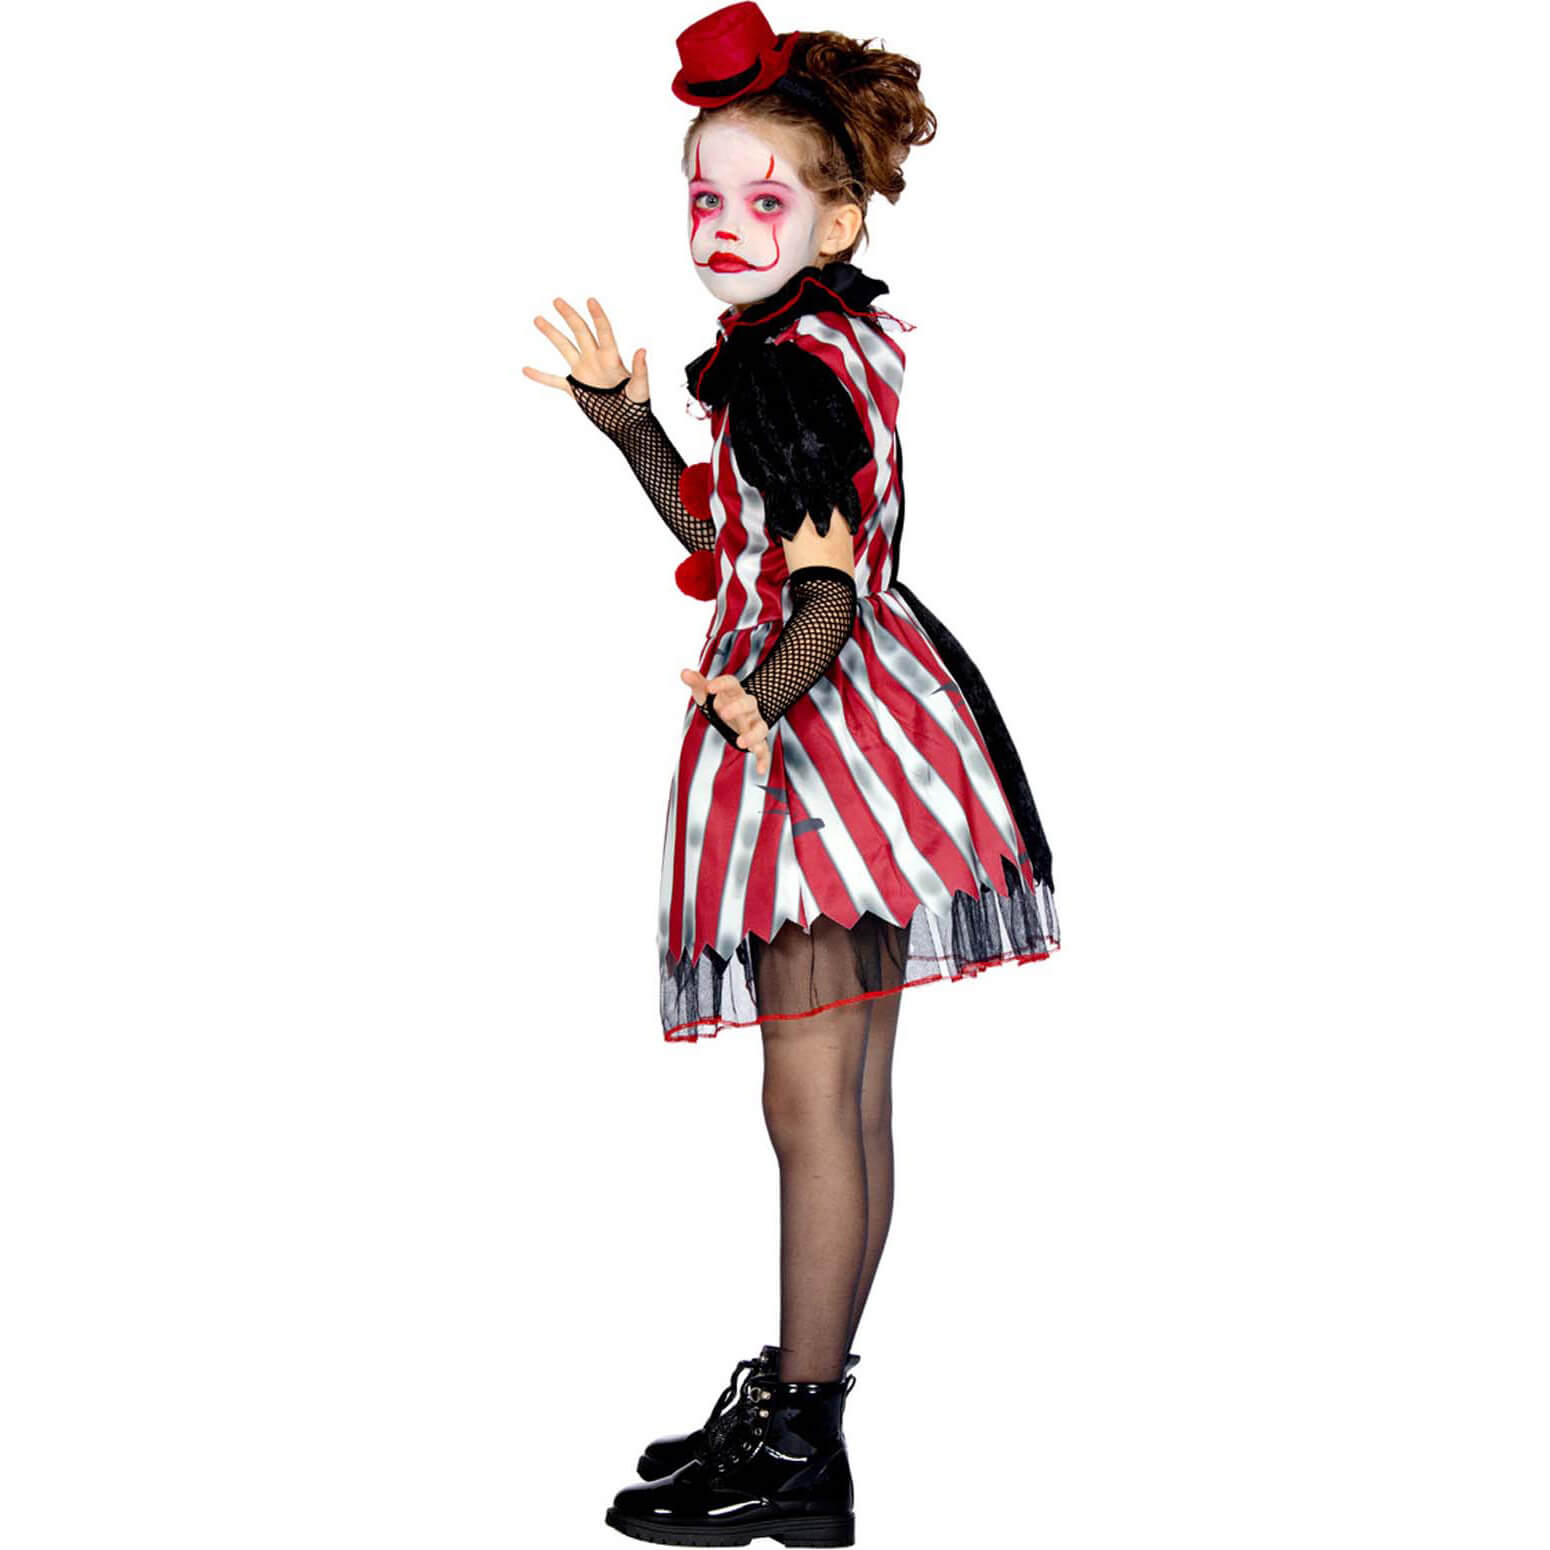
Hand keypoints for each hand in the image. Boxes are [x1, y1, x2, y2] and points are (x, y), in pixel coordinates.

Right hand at [523, 296, 651, 402]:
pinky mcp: (575, 389)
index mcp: (611, 358)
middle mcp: (595, 360)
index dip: (598, 316)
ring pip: (564, 347)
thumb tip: (642, 349)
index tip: (590, 300)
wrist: (626, 425)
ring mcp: (583, 373)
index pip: (604, 331)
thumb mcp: (640, 388)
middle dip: (569, 316)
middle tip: (557, 300)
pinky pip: (554, 381)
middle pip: (580, 332)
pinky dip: (540, 377)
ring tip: (538, 318)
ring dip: (551, 334)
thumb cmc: (637, 407)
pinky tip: (526, 370)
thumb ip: (641, 370)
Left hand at [681, 668, 771, 776]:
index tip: (709, 687)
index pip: (731, 683)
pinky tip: (760, 770)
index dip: (721, 684)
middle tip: (723, 714)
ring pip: (761, 727)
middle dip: (737, 708)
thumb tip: (684, 672)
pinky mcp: (758, 740)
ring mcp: (754, 723)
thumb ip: (697, 682)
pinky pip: (764, 750)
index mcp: (734, 693)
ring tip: (740, 744)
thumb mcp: (707, 692)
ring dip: (753, 735)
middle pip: (748, 703)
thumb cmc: (720, 701)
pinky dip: (764, 759)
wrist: (739, 712)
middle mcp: (748, 707)